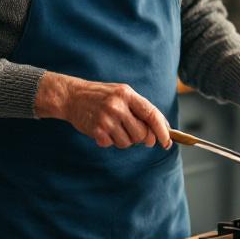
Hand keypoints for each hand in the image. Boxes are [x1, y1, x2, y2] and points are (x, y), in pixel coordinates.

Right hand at [34, 71, 172, 148]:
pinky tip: (102, 130)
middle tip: (132, 133)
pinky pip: (112, 144)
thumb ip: (140, 109)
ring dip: (124, 140)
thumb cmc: (101, 96)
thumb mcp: (122, 94)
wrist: (72, 96)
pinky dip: (110, 141)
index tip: (167, 142)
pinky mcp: (97, 130)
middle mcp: (118, 106)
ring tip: (114, 128)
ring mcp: (107, 118)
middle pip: (141, 134)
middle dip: (140, 138)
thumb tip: (161, 130)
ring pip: (128, 142)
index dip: (162, 130)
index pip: (152, 114)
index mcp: (127, 94)